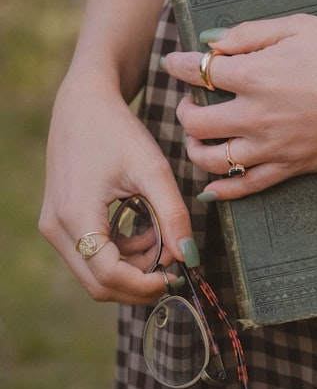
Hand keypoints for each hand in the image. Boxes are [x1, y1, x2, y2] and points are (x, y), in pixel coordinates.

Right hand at [38, 73, 196, 303]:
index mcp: (74, 215)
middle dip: (141, 281)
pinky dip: (124, 253)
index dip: (146, 284)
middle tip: (176, 261)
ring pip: (96, 273)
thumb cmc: (119, 132)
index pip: (108, 275)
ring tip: (163, 234)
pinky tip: (147, 229)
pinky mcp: (61, 223)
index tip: (178, 274)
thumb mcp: (154, 170)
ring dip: (135, 265)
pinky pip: (93, 255)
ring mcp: (55, 227)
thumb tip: (190, 257)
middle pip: (98, 284)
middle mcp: (56, 228)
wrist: (85, 104)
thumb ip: (173, 215)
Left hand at [165, 15, 316, 199]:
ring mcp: (274, 147)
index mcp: (254, 75)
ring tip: (201, 138)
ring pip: (213, 160)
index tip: (176, 62)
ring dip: (196, 149)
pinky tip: (213, 186)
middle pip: (196, 122)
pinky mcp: (294, 167)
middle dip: (185, 109)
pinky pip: (248, 186)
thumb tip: (213, 43)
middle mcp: (256, 116)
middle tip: (192, 100)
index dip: (179, 65)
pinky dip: (223, 190)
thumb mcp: (300, 27)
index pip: (197, 72)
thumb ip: (250, 34)